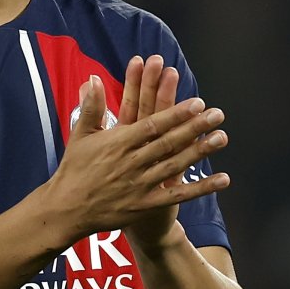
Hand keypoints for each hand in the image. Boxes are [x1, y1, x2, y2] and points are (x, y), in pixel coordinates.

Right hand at [43, 71, 228, 241]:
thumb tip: (92, 78)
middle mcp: (132, 162)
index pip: (152, 125)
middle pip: (169, 142)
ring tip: (222, 137)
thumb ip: (91, 106)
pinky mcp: (145, 205)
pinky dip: (201, 188)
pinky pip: (177, 195)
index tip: (196, 102)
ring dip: (200, 151)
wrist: (67, 209)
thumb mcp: (80, 134)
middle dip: (195, 127)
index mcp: (118, 143)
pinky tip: (222, 179)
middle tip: (217, 114)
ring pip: (175, 165)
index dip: (176, 113)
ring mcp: (140, 185)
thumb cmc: (74, 169)